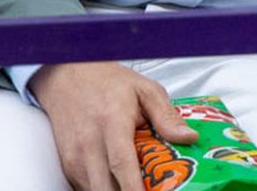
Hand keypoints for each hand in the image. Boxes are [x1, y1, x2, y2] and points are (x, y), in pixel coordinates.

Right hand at [31, 62, 197, 190]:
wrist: (68, 77)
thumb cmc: (109, 83)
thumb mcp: (145, 91)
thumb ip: (167, 117)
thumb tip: (188, 138)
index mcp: (112, 123)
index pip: (121, 165)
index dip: (134, 188)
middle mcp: (88, 144)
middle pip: (106, 187)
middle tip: (151, 190)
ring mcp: (74, 157)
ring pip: (94, 190)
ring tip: (139, 185)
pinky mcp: (68, 166)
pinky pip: (85, 188)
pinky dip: (103, 188)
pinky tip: (120, 182)